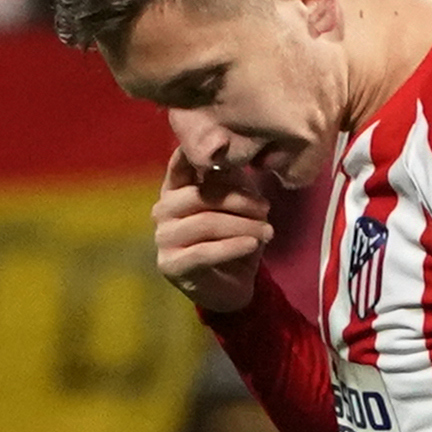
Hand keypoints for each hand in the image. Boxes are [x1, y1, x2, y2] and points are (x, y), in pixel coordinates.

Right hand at [155, 146, 275, 314]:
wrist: (232, 286)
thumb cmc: (234, 239)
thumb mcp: (239, 207)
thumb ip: (231, 182)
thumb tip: (231, 158)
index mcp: (175, 189)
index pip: (181, 165)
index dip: (199, 155)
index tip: (226, 145)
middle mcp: (163, 210)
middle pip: (200, 196)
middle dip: (238, 200)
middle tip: (267, 208)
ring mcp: (164, 238)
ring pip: (205, 224)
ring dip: (243, 226)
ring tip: (268, 231)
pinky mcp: (171, 265)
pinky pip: (204, 252)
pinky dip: (232, 247)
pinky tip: (253, 244)